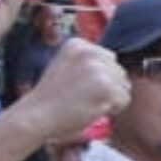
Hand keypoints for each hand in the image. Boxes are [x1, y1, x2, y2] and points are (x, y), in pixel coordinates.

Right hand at [14, 42, 129, 143]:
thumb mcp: (67, 67)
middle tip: (80, 96)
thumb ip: (89, 62)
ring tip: (84, 102)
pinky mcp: (106, 86)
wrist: (36, 116)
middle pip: (119, 71)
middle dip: (106, 87)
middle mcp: (89, 51)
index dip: (98, 78)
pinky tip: (90, 108)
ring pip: (123, 86)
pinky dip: (112, 109)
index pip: (109, 59)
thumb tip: (119, 69)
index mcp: (78, 44)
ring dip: (109, 98)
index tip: (75, 85)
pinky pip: (124, 100)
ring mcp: (98, 68)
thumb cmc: (51, 98)